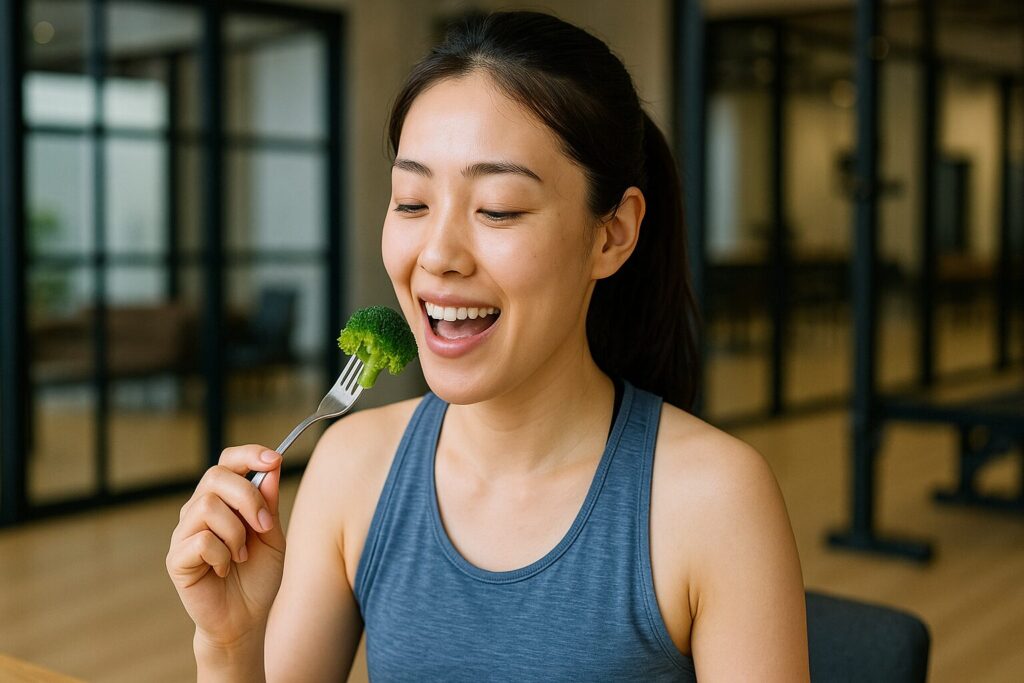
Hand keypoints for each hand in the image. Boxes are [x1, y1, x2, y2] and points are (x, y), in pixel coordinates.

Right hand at [166, 446, 285, 648]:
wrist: (245, 618)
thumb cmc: (257, 575)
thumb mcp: (272, 535)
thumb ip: (269, 503)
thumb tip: (271, 467)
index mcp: (224, 500)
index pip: (228, 461)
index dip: (249, 454)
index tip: (274, 460)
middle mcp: (199, 509)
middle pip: (216, 476)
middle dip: (248, 497)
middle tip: (265, 525)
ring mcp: (184, 533)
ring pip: (207, 506)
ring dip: (236, 532)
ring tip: (241, 555)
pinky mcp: (176, 558)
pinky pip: (201, 541)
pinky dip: (222, 555)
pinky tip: (224, 569)